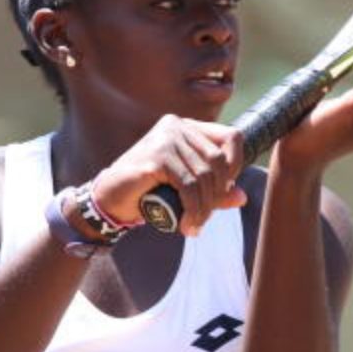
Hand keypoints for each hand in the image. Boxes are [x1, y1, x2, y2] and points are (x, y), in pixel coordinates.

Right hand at [91, 115, 246, 236]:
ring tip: (194, 225)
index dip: (236, 165)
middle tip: (204, 218)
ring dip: (203, 207)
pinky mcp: (156, 156)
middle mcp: (177, 126)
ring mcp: (165, 138)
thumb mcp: (186, 190)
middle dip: (217, 195)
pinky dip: (192, 209)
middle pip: (218, 160)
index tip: (223, 191)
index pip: (232, 137)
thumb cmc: (147, 191)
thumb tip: (242, 197)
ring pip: (204, 176)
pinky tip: (186, 224)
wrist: (109, 199)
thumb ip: (213, 191)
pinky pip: (188, 186)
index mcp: (187, 127)